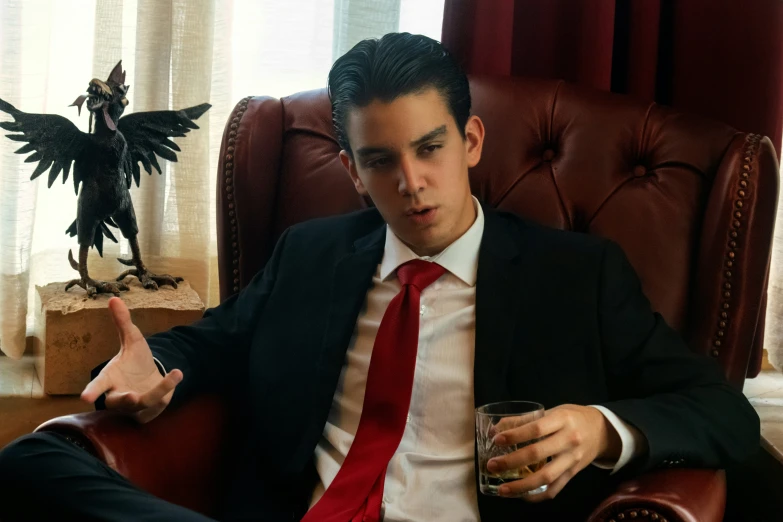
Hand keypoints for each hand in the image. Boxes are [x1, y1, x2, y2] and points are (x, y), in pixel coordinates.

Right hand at [81, 297, 182, 422]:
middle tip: (132, 397)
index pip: (98, 385)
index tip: (85, 397)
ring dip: (158, 391)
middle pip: (116, 401)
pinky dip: (168, 389)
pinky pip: (157, 404)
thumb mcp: (132, 340)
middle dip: (123, 400)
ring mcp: (133, 406)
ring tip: (174, 374)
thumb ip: (122, 322)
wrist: (150, 379)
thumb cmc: (135, 361)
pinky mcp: (148, 411)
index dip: (92, 391)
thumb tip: (114, 298)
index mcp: (110, 378)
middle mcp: (118, 394)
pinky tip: (177, 375)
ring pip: (143, 402)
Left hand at [487, 404, 620, 500]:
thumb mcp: (551, 411)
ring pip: (546, 477)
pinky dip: (537, 496)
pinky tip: (521, 496)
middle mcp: (569, 440)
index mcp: (562, 420)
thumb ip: (524, 420)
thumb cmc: (571, 417)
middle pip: (538, 454)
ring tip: (502, 489)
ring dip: (521, 485)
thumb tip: (496, 429)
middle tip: (492, 465)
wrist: (602, 431)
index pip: (536, 429)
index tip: (497, 440)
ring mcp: (572, 460)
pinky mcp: (573, 474)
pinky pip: (555, 489)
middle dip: (511, 461)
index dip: (515, 435)